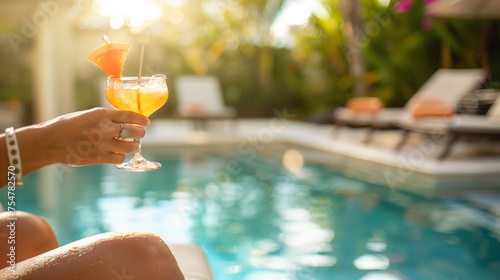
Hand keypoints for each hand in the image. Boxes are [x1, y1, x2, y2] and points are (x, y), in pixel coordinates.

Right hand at [19, 108, 149, 168]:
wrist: (50, 142)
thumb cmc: (67, 126)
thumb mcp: (87, 115)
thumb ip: (104, 118)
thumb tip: (122, 122)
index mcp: (101, 114)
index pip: (128, 115)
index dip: (140, 119)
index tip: (146, 122)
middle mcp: (104, 128)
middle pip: (133, 131)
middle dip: (140, 133)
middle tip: (139, 134)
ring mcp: (103, 143)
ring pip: (130, 146)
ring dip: (132, 146)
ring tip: (129, 145)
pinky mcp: (99, 157)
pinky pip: (120, 158)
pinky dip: (121, 156)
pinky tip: (117, 154)